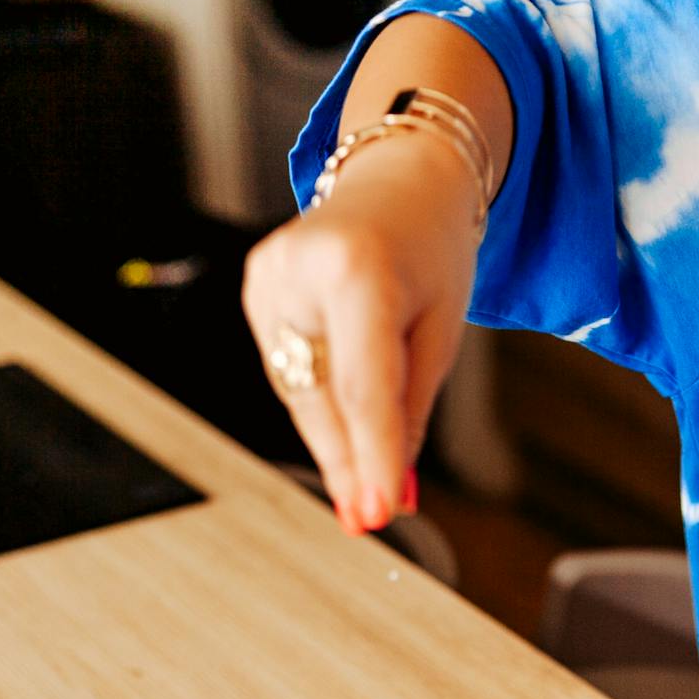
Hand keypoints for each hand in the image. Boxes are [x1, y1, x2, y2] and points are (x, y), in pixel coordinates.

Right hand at [243, 135, 480, 532]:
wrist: (399, 180)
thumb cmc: (430, 251)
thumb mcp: (441, 330)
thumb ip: (412, 409)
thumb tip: (395, 489)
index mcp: (360, 270)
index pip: (363, 385)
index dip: (370, 455)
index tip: (380, 512)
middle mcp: (301, 270)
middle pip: (323, 395)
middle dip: (348, 463)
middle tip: (370, 519)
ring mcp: (269, 278)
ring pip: (300, 392)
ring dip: (333, 443)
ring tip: (364, 491)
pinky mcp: (257, 289)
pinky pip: (289, 371)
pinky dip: (318, 407)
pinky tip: (344, 434)